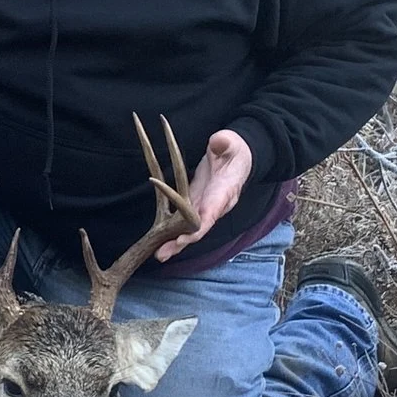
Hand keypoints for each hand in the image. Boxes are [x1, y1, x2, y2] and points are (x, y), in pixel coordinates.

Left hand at [155, 129, 252, 261]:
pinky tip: (159, 243)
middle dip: (181, 243)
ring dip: (174, 243)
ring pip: (189, 229)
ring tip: (158, 255)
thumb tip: (219, 142)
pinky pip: (183, 222)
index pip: (212, 212)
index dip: (198, 226)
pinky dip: (172, 232)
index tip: (185, 238)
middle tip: (162, 254)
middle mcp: (216, 205)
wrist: (238, 157)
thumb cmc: (235, 150)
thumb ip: (225, 143)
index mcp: (225, 192)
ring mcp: (205, 207)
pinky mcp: (196, 204)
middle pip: (198, 229)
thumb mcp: (231, 143)